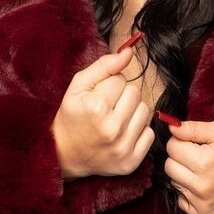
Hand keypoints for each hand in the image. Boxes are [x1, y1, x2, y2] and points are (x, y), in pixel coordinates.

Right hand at [51, 44, 154, 179]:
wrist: (64, 155)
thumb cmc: (72, 116)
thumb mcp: (78, 87)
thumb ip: (104, 66)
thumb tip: (130, 51)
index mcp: (96, 108)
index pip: (120, 79)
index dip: (109, 85)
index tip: (98, 96)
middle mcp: (112, 129)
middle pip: (135, 92)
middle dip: (122, 96)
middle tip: (106, 108)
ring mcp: (122, 148)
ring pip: (145, 110)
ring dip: (132, 112)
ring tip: (114, 119)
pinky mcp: (131, 162)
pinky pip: (149, 133)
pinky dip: (138, 131)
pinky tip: (121, 134)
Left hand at [164, 118, 213, 213]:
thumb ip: (194, 128)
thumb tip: (170, 126)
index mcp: (205, 162)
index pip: (172, 147)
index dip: (182, 141)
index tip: (196, 143)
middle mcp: (202, 186)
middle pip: (169, 166)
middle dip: (180, 158)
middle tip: (200, 156)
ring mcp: (203, 204)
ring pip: (174, 183)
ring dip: (184, 175)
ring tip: (206, 171)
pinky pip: (182, 201)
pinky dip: (189, 193)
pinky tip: (206, 186)